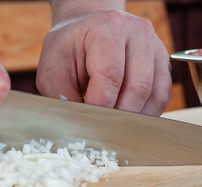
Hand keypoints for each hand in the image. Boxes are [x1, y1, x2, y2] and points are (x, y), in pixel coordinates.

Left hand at [36, 10, 171, 115]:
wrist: (82, 33)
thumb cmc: (66, 50)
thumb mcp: (51, 72)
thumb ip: (64, 99)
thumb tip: (81, 127)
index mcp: (106, 28)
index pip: (110, 76)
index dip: (100, 107)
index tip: (89, 124)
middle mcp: (137, 32)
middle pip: (137, 87)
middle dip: (118, 116)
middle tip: (101, 131)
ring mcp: (153, 46)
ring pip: (153, 94)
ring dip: (133, 118)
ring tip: (111, 126)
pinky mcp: (161, 61)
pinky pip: (161, 95)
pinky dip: (145, 113)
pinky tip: (126, 118)